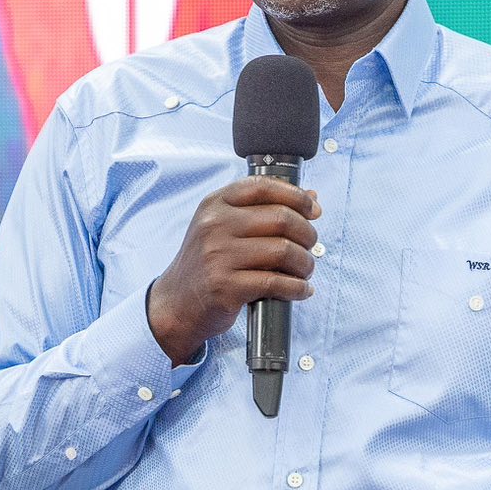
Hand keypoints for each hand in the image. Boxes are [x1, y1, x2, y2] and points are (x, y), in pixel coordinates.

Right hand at [146, 176, 321, 364]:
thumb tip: (312, 196)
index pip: (263, 186)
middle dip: (307, 233)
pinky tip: (301, 290)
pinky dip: (297, 287)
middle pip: (281, 218)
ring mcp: (218, 256)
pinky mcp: (225, 286)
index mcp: (214, 204)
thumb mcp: (224, 227)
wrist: (177, 303)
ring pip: (283, 250)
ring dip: (305, 263)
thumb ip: (263, 210)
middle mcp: (214, 226)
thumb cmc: (208, 263)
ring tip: (306, 270)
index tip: (313, 210)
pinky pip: (275, 282)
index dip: (296, 196)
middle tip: (311, 246)